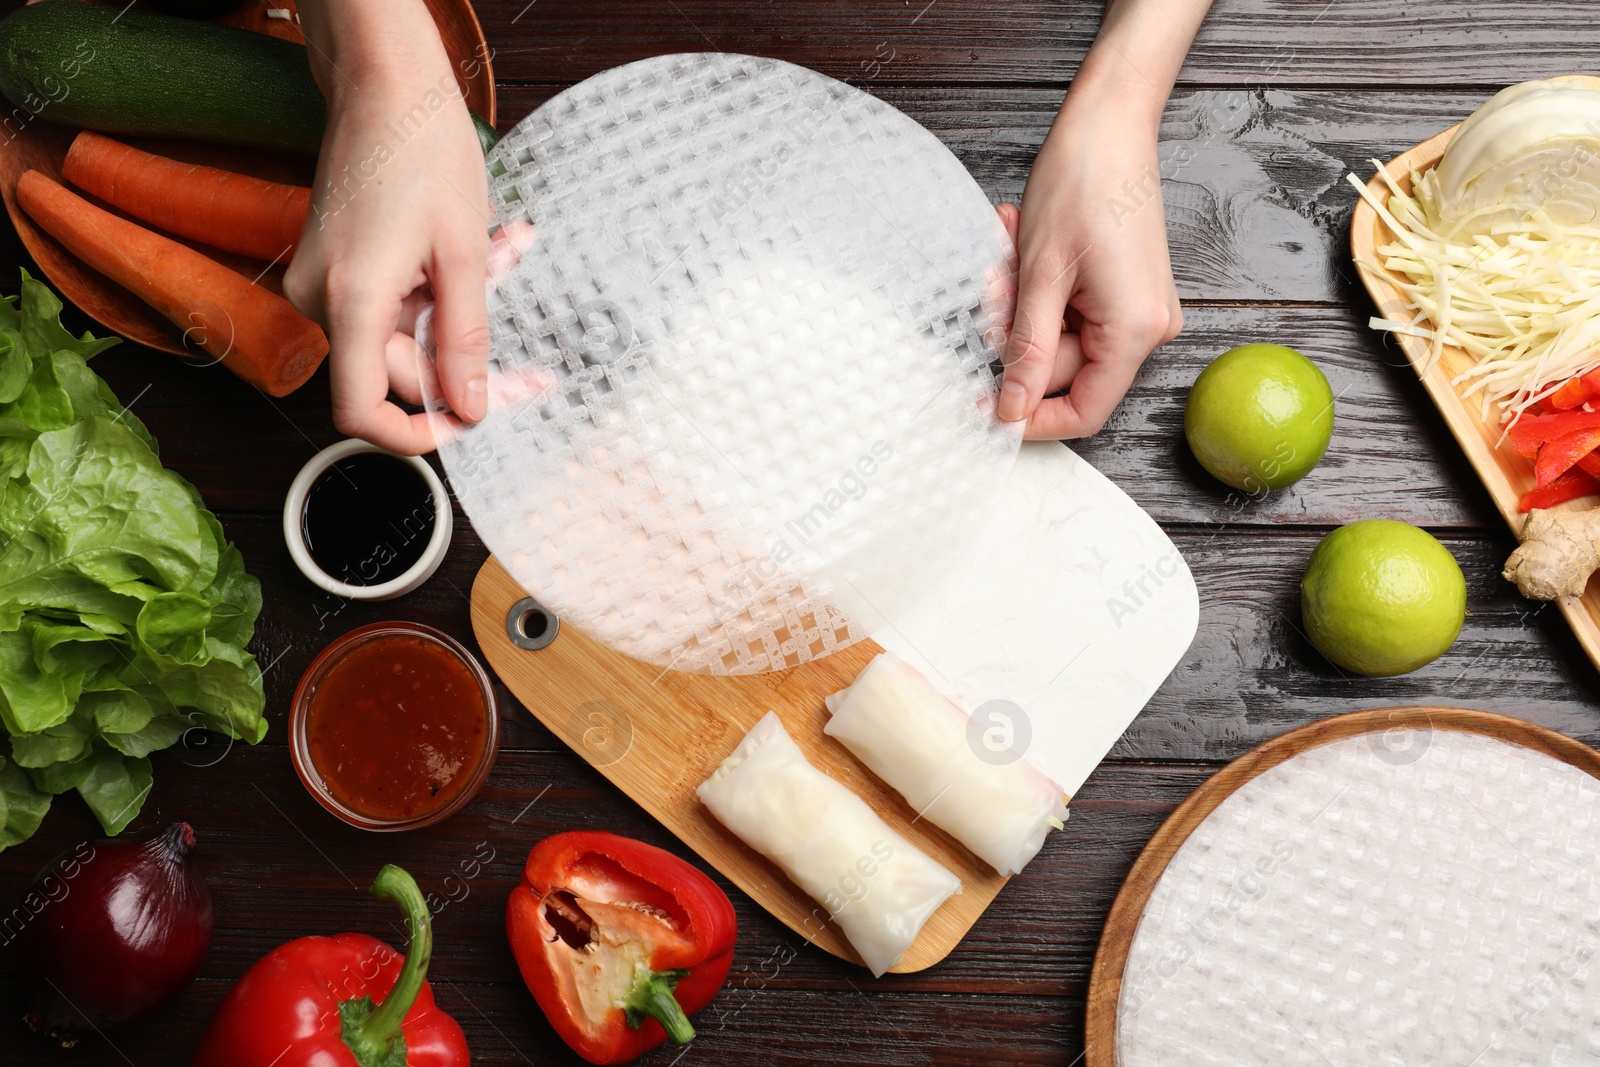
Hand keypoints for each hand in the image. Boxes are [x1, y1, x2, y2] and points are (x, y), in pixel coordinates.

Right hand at [285, 6, 489, 454]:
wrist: (385, 83)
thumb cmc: (423, 151)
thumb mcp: (465, 254)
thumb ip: (466, 341)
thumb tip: (471, 408)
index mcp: (349, 301)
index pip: (363, 411)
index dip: (415, 436)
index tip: (467, 427)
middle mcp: (323, 300)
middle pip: (401, 374)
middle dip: (473, 366)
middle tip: (536, 368)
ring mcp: (327, 284)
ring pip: (409, 335)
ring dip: (468, 314)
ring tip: (510, 253)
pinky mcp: (340, 268)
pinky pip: (399, 304)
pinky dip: (447, 289)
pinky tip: (491, 248)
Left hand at [997, 101, 1182, 438]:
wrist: (1109, 123)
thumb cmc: (1081, 183)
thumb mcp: (1040, 275)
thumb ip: (1026, 349)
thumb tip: (1011, 408)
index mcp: (1135, 330)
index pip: (1084, 411)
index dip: (1031, 417)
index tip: (985, 407)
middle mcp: (1148, 326)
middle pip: (1065, 372)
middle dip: (1015, 337)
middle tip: (990, 290)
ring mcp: (1137, 308)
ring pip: (1059, 340)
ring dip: (1020, 307)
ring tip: (1007, 255)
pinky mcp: (1123, 291)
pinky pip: (1068, 313)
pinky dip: (1038, 291)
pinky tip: (1023, 248)